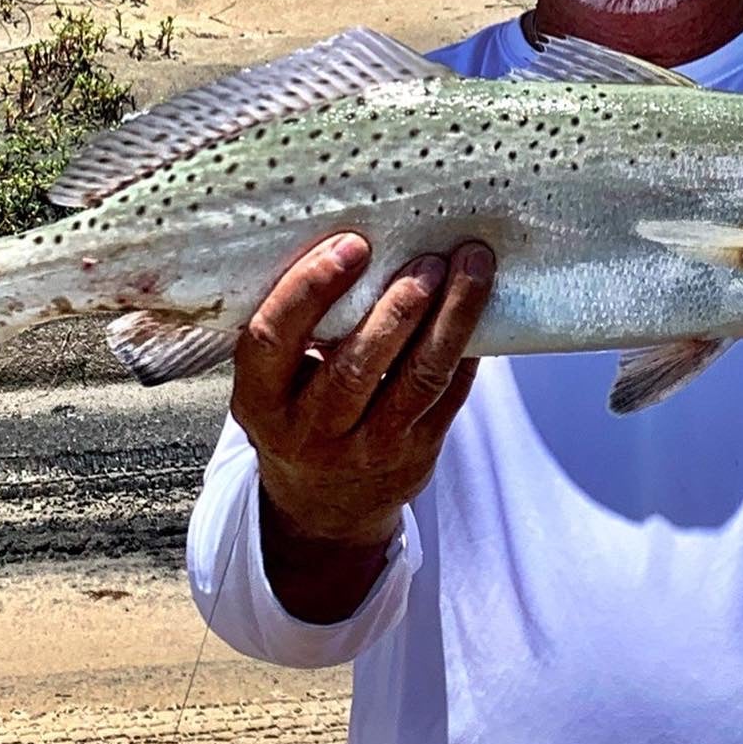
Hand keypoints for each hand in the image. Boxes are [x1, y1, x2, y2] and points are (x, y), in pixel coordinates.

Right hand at [230, 233, 492, 617]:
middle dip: (398, 307)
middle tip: (429, 258)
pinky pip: (450, 395)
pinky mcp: (418, 453)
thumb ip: (296, 328)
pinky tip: (481, 307)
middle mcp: (311, 431)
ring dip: (451, 318)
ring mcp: (368, 449)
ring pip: (418, 379)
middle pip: (357, 366)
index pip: (273, 339)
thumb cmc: (298, 411)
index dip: (310, 289)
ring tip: (472, 267)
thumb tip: (355, 237)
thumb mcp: (273, 382)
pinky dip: (469, 348)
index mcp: (261, 400)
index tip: (352, 245)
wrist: (323, 506)